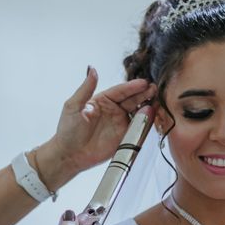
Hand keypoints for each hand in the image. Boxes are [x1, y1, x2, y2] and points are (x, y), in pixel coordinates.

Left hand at [35, 68, 156, 187]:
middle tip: (154, 89)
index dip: (132, 87)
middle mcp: (113, 110)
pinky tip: (152, 117)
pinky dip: (146, 123)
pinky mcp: (124, 137)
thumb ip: (85, 89)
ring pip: (137, 112)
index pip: (120, 91)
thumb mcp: (73, 106)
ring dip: (147, 106)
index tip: (143, 83)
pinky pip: (137, 129)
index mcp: (102, 100)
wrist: (69, 155)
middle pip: (132, 99)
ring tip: (156, 101)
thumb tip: (92, 69)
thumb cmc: (68, 130)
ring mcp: (120, 124)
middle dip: (144, 94)